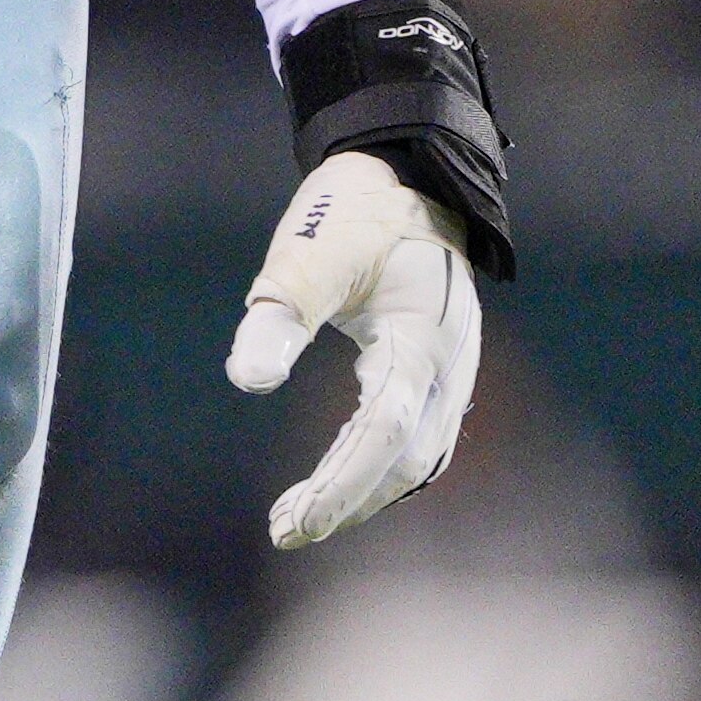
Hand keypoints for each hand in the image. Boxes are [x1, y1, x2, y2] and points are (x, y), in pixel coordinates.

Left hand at [225, 147, 480, 549]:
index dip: (340, 484)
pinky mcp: (439, 367)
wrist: (404, 172)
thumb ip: (282, 312)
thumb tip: (249, 379)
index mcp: (422, 338)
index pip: (384, 434)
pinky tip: (338, 478)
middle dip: (346, 500)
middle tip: (283, 528)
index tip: (294, 521)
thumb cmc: (355, 208)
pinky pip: (418, 436)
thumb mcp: (310, 251)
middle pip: (405, 459)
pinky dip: (379, 467)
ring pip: (417, 456)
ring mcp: (451, 367)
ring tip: (298, 514)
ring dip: (362, 490)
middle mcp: (449, 362)